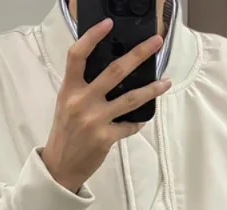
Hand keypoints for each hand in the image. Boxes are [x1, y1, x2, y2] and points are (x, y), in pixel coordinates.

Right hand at [42, 19, 171, 192]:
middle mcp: (81, 101)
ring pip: (130, 98)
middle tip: (155, 42)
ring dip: (151, 89)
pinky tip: (143, 119)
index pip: (77, 55)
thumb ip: (82, 87)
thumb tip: (111, 72)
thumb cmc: (65, 133)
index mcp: (69, 89)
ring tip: (166, 82)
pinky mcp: (105, 138)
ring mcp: (94, 120)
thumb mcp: (66, 104)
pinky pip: (129, 126)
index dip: (92, 37)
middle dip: (139, 54)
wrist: (60, 166)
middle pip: (115, 71)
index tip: (108, 24)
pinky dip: (137, 122)